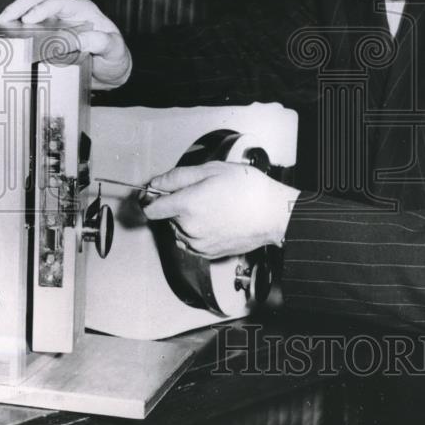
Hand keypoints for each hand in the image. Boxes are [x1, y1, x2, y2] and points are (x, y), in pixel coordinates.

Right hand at [0, 0, 131, 88]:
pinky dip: (17, 32)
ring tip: (0, 25)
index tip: (30, 19)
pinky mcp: (47, 39)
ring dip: (14, 16)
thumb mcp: (114, 50)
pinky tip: (6, 38)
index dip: (43, 8)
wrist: (111, 73)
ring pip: (30, 12)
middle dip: (20, 7)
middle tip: (5, 19)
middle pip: (39, 1)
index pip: (60, 2)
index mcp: (83, 11)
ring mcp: (55, 26)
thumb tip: (79, 39)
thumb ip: (100, 42)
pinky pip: (30, 31)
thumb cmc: (115, 57)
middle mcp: (67, 14)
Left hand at [142, 161, 299, 258]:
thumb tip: (156, 183)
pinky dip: (197, 232)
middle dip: (178, 205)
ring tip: (213, 207)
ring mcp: (198, 244)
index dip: (151, 198)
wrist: (273, 214)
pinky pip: (191, 242)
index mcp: (187, 205)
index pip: (151, 209)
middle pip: (167, 217)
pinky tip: (216, 220)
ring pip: (179, 230)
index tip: (156, 194)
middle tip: (201, 193)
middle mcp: (189, 228)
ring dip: (187, 220)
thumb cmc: (249, 190)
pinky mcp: (208, 254)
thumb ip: (178, 176)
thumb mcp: (212, 170)